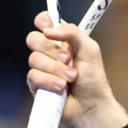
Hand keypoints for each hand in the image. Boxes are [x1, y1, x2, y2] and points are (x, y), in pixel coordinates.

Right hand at [26, 12, 127, 127]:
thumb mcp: (90, 49)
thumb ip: (72, 32)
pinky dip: (49, 81)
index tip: (48, 27)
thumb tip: (48, 29)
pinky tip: (61, 88)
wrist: (91, 106)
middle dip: (50, 49)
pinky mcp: (36, 85)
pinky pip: (33, 76)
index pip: (44, 22)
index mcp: (63, 40)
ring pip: (34, 59)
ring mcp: (42, 69)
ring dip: (55, 69)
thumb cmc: (93, 79)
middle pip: (33, 38)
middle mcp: (50, 52)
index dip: (42, 21)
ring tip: (71, 78)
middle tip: (68, 58)